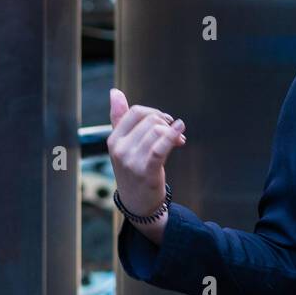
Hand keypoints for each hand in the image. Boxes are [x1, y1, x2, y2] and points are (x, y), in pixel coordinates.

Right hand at [107, 88, 185, 217]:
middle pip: (150, 120)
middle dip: (167, 123)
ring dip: (174, 133)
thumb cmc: (134, 169)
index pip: (136, 112)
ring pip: (157, 130)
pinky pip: (160, 147)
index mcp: (114, 139)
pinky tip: (181, 133)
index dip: (155, 113)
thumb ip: (120, 118)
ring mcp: (131, 160)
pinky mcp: (146, 170)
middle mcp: (119, 148)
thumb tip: (114, 91)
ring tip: (179, 142)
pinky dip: (172, 136)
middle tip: (176, 135)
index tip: (166, 123)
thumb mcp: (124, 144)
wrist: (138, 202)